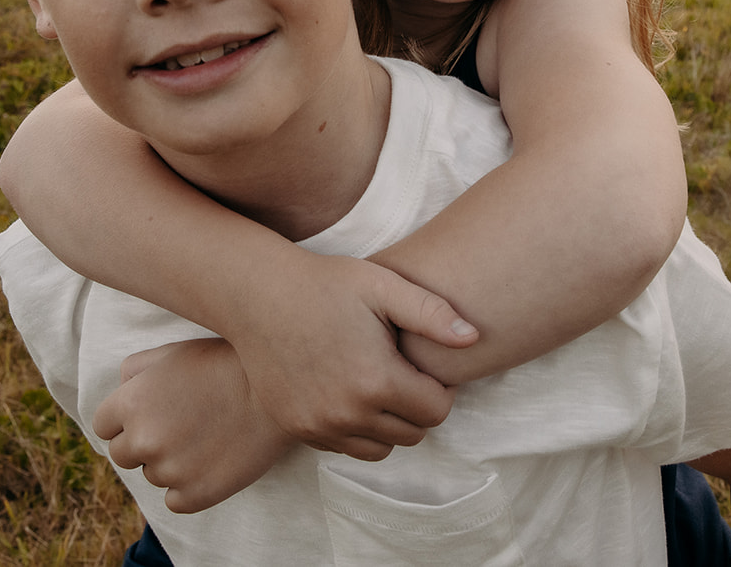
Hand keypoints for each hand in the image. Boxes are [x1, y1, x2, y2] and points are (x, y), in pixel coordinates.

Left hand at [94, 338, 292, 513]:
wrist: (280, 389)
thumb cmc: (225, 364)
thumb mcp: (175, 352)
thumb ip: (136, 369)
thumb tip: (121, 390)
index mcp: (131, 402)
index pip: (104, 426)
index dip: (127, 419)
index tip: (153, 414)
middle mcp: (144, 439)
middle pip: (123, 454)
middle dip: (145, 442)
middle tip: (180, 425)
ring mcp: (170, 470)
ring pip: (153, 475)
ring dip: (171, 462)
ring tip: (205, 436)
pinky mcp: (196, 494)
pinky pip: (175, 500)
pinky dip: (189, 487)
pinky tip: (211, 460)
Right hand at [222, 252, 474, 458]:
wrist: (257, 294)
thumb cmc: (324, 283)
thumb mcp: (382, 286)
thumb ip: (432, 314)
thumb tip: (473, 338)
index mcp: (376, 380)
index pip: (436, 410)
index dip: (440, 386)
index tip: (425, 362)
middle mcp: (348, 413)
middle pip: (413, 433)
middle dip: (419, 405)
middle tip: (405, 370)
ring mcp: (319, 426)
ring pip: (382, 448)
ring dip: (391, 423)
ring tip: (380, 382)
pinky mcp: (298, 429)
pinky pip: (346, 447)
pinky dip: (358, 429)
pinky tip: (353, 391)